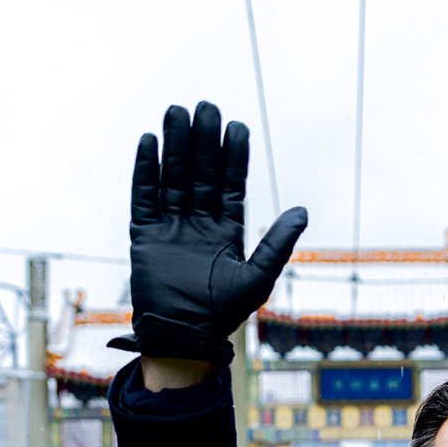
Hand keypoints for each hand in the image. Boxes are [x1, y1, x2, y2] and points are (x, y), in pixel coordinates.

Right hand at [119, 101, 307, 363]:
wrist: (185, 339)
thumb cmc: (224, 314)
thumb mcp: (258, 278)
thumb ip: (278, 243)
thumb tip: (303, 211)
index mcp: (227, 230)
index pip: (231, 183)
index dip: (234, 156)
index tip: (236, 126)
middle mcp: (198, 223)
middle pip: (201, 172)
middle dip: (203, 141)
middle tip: (205, 107)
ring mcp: (170, 227)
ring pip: (173, 177)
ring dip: (175, 146)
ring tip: (176, 111)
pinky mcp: (144, 236)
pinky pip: (144, 197)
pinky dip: (145, 171)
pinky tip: (149, 142)